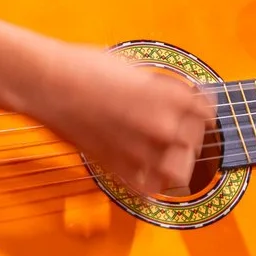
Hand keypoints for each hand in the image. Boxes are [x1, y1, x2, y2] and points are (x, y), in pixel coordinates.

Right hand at [34, 44, 215, 200]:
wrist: (50, 84)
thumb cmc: (85, 68)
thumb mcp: (134, 70)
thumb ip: (158, 88)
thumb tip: (169, 98)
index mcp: (169, 97)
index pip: (204, 111)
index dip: (201, 110)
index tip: (197, 110)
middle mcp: (161, 126)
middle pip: (195, 141)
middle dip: (190, 134)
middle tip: (179, 129)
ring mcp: (140, 151)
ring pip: (179, 171)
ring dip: (178, 163)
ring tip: (169, 155)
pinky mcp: (117, 167)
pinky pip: (147, 188)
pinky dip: (151, 184)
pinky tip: (148, 174)